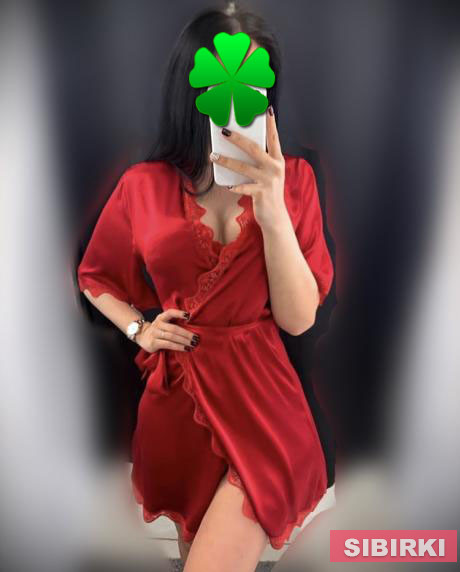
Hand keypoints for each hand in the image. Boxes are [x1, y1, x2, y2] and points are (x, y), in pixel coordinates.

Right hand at [135, 308, 199, 352]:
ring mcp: (155, 334)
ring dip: (184, 341)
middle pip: (174, 328)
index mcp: (161, 317)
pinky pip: (168, 344)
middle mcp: (158, 324)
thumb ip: (173, 322)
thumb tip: (191, 325)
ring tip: (193, 344)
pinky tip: (185, 348)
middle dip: (187, 333)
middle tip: (196, 338)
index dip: (179, 313)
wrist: (141, 336)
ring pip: (172, 337)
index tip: (189, 316)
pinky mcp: (154, 343)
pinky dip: (178, 346)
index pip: (170, 313)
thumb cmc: (158, 330)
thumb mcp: (163, 323)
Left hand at [209, 106, 286, 230]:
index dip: (270, 123)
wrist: (275, 217)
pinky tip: (227, 185)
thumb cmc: (268, 192)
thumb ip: (259, 161)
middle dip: (238, 138)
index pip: (274, 138)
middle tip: (224, 131)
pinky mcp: (261, 194)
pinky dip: (235, 186)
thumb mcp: (268, 174)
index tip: (266, 109)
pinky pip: (244, 188)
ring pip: (244, 167)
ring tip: (213, 156)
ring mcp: (268, 181)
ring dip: (227, 161)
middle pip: (254, 149)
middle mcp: (275, 168)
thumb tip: (239, 147)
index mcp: (278, 160)